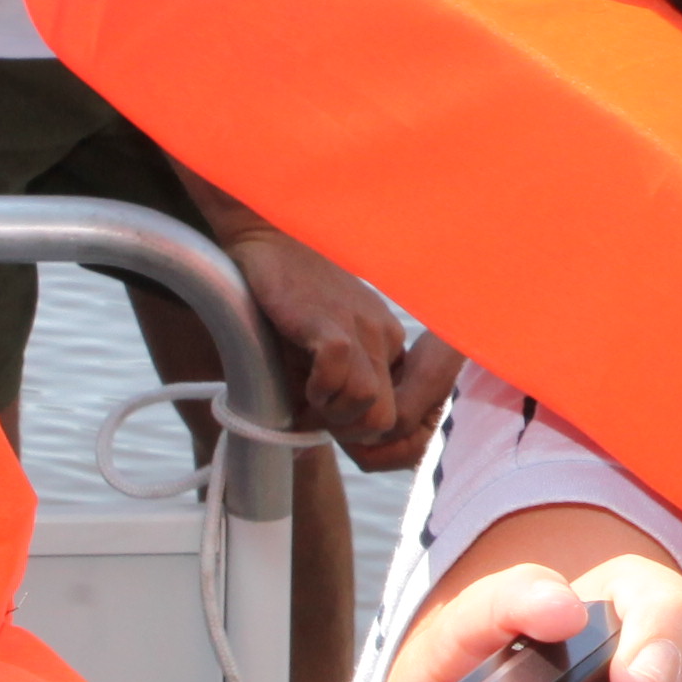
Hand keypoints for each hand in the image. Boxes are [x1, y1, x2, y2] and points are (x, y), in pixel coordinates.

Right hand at [225, 221, 459, 469]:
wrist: (267, 238)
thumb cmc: (285, 295)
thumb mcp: (319, 344)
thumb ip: (332, 384)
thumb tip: (322, 438)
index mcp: (387, 345)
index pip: (414, 415)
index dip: (385, 443)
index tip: (349, 441)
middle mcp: (384, 338)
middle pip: (396, 423)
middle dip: (356, 435)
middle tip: (318, 418)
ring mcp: (362, 330)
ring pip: (377, 412)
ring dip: (338, 417)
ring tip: (309, 397)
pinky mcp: (332, 325)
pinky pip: (347, 381)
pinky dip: (322, 393)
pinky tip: (302, 380)